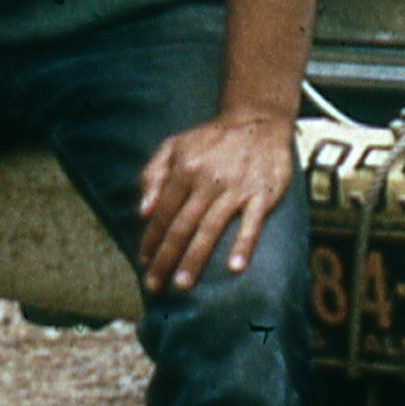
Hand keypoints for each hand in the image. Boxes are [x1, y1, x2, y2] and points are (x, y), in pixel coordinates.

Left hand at [138, 110, 295, 292]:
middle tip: (155, 285)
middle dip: (165, 258)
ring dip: (194, 259)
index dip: (150, 240)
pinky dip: (243, 244)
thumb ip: (153, 175)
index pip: (163, 213)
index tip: (143, 263)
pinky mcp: (262, 193)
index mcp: (185, 169)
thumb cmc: (212, 138)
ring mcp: (237, 188)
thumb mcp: (174, 146)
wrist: (259, 120)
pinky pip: (252, 223)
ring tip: (182, 284)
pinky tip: (235, 267)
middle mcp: (208, 180)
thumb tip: (142, 212)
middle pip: (182, 226)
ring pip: (210, 228)